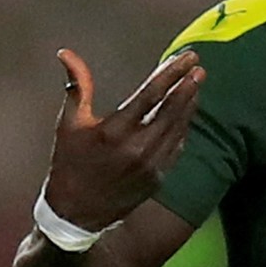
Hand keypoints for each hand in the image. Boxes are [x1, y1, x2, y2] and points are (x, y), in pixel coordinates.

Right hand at [42, 48, 204, 230]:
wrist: (76, 214)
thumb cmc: (69, 163)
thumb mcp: (68, 124)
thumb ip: (77, 86)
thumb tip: (66, 53)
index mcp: (114, 132)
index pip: (150, 95)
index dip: (170, 73)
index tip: (185, 57)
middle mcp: (136, 149)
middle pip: (171, 110)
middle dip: (188, 85)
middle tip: (199, 66)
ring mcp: (150, 166)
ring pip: (178, 128)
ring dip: (189, 104)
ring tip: (196, 84)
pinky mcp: (158, 178)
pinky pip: (177, 147)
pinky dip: (183, 127)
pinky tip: (187, 113)